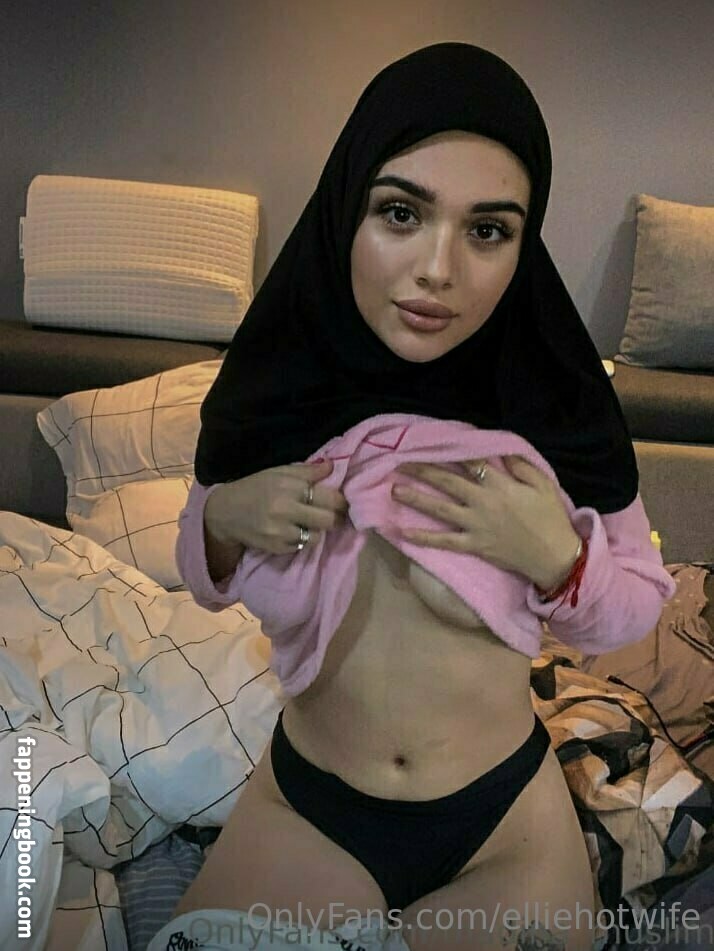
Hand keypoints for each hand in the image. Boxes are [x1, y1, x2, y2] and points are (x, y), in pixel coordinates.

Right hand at [204, 458, 347, 554]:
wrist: (225, 512)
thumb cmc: (254, 487)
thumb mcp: (278, 472)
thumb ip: (307, 471)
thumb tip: (332, 466)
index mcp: (289, 487)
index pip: (330, 497)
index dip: (341, 501)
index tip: (342, 502)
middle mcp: (286, 510)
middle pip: (328, 520)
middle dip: (335, 518)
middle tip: (335, 515)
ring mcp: (281, 532)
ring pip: (317, 537)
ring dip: (318, 531)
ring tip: (312, 523)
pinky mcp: (277, 548)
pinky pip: (302, 547)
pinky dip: (302, 540)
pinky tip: (294, 531)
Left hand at [391, 455, 580, 589]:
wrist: (553, 555)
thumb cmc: (550, 518)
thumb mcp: (543, 484)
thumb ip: (520, 466)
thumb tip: (500, 450)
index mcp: (499, 485)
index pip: (470, 462)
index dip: (450, 450)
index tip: (431, 442)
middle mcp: (482, 502)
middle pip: (447, 481)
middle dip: (422, 470)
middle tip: (400, 462)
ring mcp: (475, 525)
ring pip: (440, 509)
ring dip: (415, 499)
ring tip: (394, 490)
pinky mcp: (474, 545)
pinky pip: (444, 541)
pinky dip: (424, 538)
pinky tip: (403, 533)